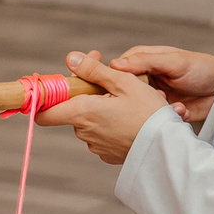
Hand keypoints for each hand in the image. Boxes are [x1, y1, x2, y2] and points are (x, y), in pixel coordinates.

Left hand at [38, 51, 184, 165]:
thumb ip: (93, 70)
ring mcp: (96, 146)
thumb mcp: (123, 82)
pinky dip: (112, 127)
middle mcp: (84, 132)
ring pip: (89, 123)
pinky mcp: (108, 155)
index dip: (46, 101)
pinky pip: (102, 136)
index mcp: (83, 112)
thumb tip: (70, 59)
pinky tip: (130, 121)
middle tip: (111, 84)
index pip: (45, 113)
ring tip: (128, 105)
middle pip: (73, 112)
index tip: (55, 91)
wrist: (168, 147)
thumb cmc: (148, 113)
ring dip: (101, 112)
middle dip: (87, 97)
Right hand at [106, 44, 213, 123]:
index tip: (119, 91)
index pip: (116, 70)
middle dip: (137, 99)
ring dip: (155, 109)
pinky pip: (154, 117)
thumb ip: (145, 62)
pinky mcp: (160, 110)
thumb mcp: (173, 62)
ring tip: (173, 104)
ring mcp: (152, 95)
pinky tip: (181, 111)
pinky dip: (167, 116)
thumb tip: (115, 64)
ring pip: (139, 107)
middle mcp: (144, 78)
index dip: (115, 81)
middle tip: (155, 99)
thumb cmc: (200, 68)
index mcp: (142, 60)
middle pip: (124, 91)